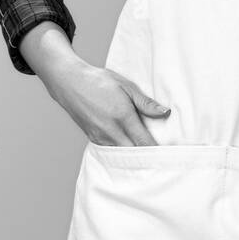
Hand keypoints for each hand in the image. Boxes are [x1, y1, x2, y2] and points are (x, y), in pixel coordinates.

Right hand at [45, 59, 169, 145]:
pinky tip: (130, 147)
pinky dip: (122, 151)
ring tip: (148, 153)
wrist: (70, 82)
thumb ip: (146, 103)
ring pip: (122, 155)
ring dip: (135, 155)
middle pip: (134, 154)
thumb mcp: (127, 86)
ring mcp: (100, 137)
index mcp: (122, 117)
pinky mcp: (93, 139)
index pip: (144, 143)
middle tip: (161, 158)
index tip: (168, 155)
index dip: (157, 152)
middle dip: (147, 157)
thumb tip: (165, 113)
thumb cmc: (100, 81)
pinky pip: (112, 151)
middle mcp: (110, 131)